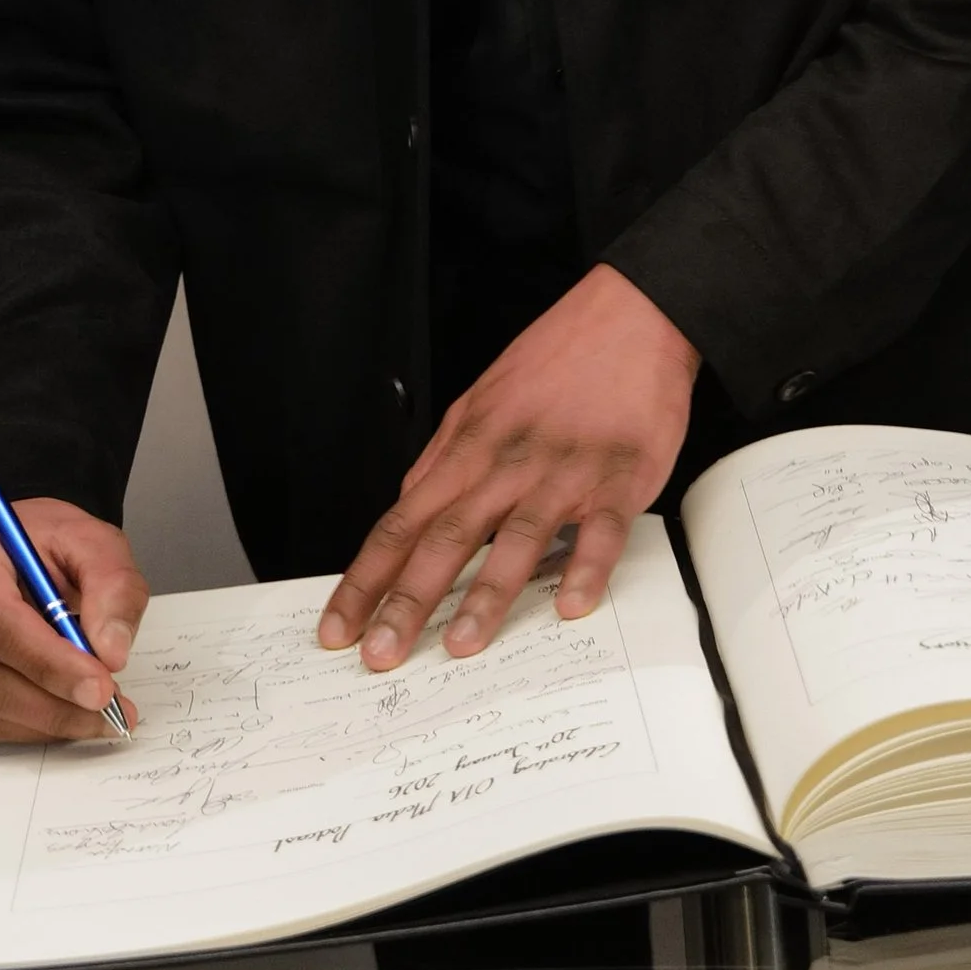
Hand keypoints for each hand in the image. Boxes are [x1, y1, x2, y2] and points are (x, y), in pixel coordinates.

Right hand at [0, 503, 144, 743]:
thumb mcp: (94, 541)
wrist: (14, 549)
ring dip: (42, 724)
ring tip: (93, 717)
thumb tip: (110, 651)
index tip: (100, 690)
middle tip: (109, 712)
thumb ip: (113, 586)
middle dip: (54, 705)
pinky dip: (21, 728)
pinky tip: (58, 714)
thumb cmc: (47, 543)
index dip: (49, 664)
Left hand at [319, 265, 699, 670]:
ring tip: (461, 645)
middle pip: (445, 539)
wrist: (631, 316)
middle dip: (406, 602)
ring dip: (487, 596)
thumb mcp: (480, 399)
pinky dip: (585, 567)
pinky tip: (571, 605)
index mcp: (468, 449)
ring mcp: (563, 472)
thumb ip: (444, 456)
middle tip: (380, 654)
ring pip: (516, 540)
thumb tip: (410, 499)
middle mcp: (507, 465)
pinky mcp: (620, 477)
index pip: (401, 524)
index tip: (339, 626)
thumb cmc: (556, 358)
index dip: (366, 580)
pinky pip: (601, 531)